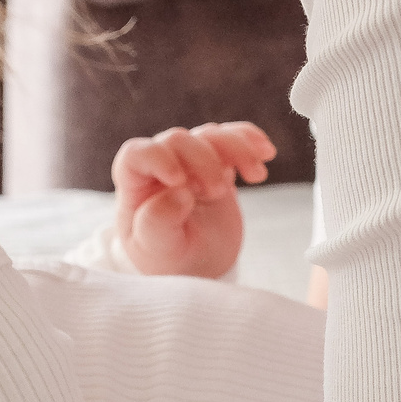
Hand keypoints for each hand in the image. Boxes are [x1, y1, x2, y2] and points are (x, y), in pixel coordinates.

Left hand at [112, 122, 274, 276]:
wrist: (196, 265)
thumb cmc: (167, 257)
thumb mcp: (158, 249)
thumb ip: (159, 221)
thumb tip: (179, 193)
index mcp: (135, 184)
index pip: (136, 154)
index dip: (157, 158)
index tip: (180, 180)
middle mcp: (160, 166)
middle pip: (178, 140)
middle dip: (202, 161)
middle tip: (216, 192)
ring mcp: (190, 162)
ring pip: (209, 135)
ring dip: (235, 148)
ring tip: (256, 175)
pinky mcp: (218, 164)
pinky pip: (232, 139)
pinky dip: (249, 141)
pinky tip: (265, 153)